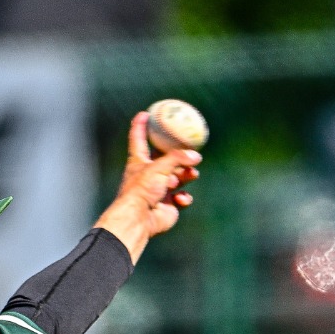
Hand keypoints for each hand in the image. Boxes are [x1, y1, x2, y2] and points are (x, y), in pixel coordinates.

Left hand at [94, 111, 200, 260]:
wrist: (139, 220)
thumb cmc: (142, 190)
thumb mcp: (159, 166)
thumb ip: (178, 158)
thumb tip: (196, 157)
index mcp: (139, 161)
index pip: (138, 138)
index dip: (140, 125)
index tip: (144, 113)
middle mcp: (148, 175)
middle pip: (166, 159)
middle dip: (179, 156)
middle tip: (190, 151)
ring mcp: (158, 191)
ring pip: (179, 178)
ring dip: (186, 175)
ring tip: (191, 175)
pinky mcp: (167, 206)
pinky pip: (182, 197)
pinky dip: (184, 197)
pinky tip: (181, 199)